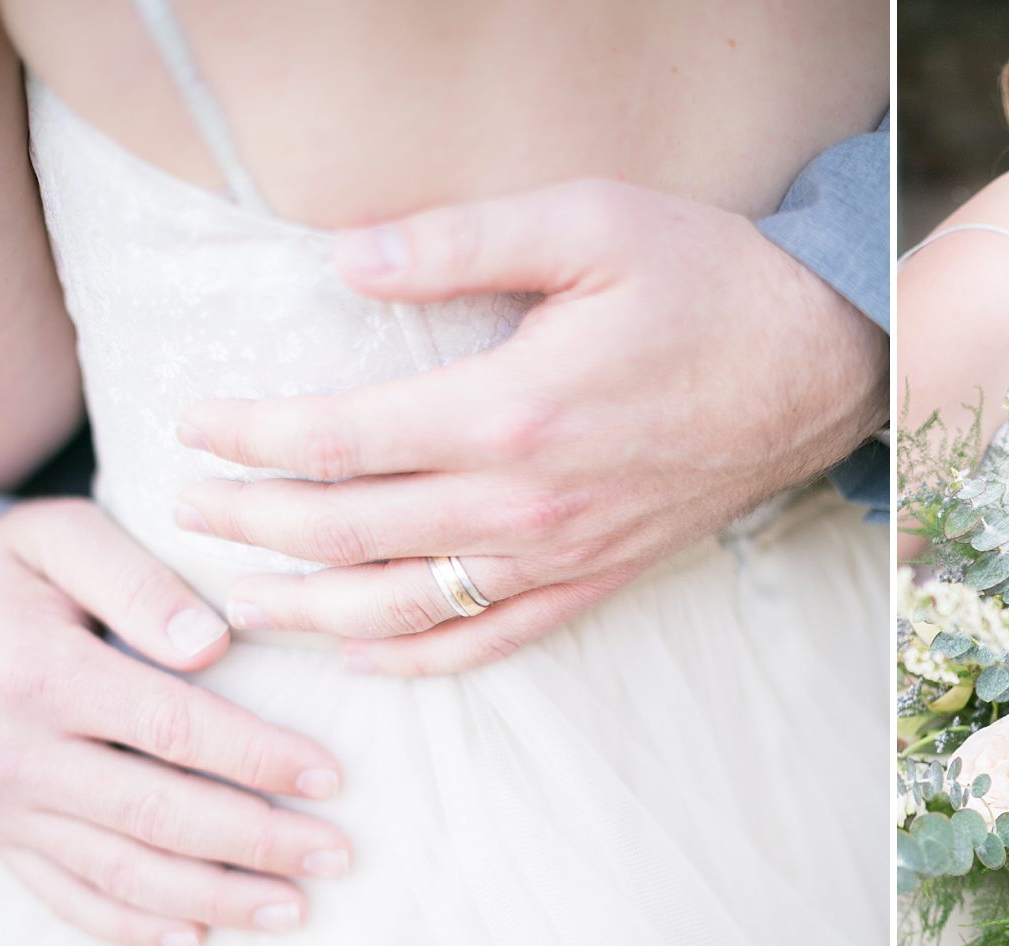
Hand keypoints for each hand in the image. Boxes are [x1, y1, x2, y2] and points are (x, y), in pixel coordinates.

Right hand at [0, 499, 352, 945]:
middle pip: (158, 814)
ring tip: (294, 910)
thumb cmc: (3, 573)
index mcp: (44, 674)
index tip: (330, 777)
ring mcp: (6, 806)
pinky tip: (194, 936)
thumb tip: (210, 642)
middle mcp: (21, 753)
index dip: (256, 757)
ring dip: (213, 899)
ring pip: (120, 871)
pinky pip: (64, 897)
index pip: (172, 728)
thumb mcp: (55, 542)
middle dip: (256, 843)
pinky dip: (131, 926)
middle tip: (336, 856)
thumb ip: (134, 580)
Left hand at [175, 178, 888, 675]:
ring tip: (241, 605)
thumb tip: (344, 261)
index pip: (344, 441)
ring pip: (408, 606)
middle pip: (354, 534)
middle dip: (256, 529)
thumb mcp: (592, 223)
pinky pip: (493, 640)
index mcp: (514, 410)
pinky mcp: (600, 579)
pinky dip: (419, 658)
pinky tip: (365, 655)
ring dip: (311, 610)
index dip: (254, 438)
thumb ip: (460, 241)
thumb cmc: (711, 284)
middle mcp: (528, 502)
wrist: (821, 366)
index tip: (194, 427)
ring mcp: (565, 555)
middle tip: (188, 515)